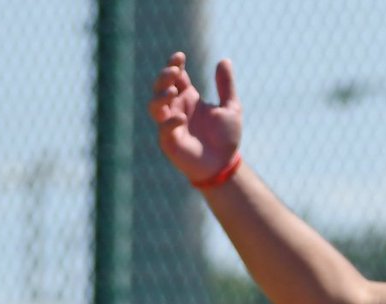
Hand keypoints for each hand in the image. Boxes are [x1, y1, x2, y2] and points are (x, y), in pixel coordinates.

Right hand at [149, 51, 240, 182]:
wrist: (225, 165)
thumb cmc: (226, 138)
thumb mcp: (231, 108)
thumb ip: (226, 85)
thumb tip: (224, 60)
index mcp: (189, 98)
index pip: (176, 77)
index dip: (174, 65)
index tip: (180, 57)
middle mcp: (177, 109)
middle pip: (161, 87)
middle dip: (164, 76)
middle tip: (174, 72)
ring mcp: (171, 125)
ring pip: (154, 106)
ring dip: (159, 96)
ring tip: (172, 91)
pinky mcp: (170, 142)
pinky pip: (163, 129)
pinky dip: (169, 122)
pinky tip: (182, 119)